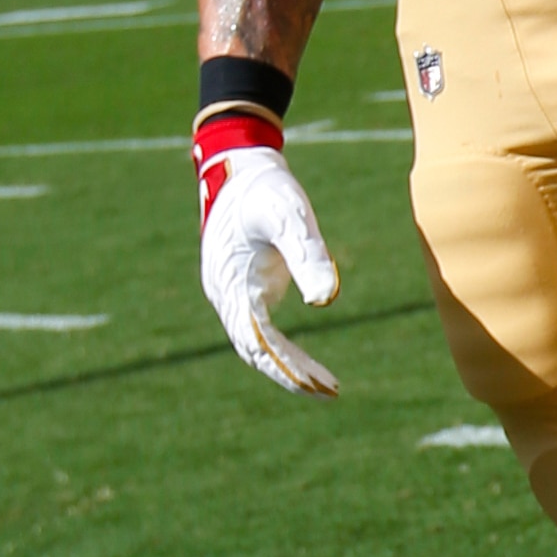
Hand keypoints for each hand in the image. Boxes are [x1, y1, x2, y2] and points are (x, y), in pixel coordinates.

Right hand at [194, 115, 339, 394]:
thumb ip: (307, 256)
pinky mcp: (244, 287)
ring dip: (288, 366)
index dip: (286, 365)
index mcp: (231, 283)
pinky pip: (261, 331)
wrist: (241, 164)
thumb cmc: (265, 188)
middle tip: (331, 392)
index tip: (317, 383)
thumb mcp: (290, 216)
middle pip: (255, 351)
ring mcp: (232, 293)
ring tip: (327, 385)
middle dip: (290, 374)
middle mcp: (226, 295)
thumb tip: (326, 300)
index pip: (257, 341)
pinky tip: (310, 363)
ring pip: (256, 345)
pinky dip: (283, 350)